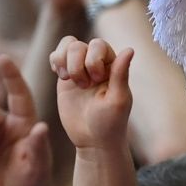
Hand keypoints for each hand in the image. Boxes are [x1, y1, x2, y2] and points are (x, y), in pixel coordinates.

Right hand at [50, 36, 135, 151]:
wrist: (92, 140)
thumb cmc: (110, 122)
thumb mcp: (118, 100)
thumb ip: (121, 74)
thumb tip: (130, 48)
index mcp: (112, 66)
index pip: (98, 45)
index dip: (93, 59)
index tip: (97, 80)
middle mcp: (96, 64)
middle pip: (78, 45)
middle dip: (77, 64)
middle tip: (84, 86)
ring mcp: (79, 68)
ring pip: (67, 45)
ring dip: (64, 61)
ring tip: (68, 80)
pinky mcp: (65, 77)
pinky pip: (56, 56)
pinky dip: (55, 61)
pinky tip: (62, 77)